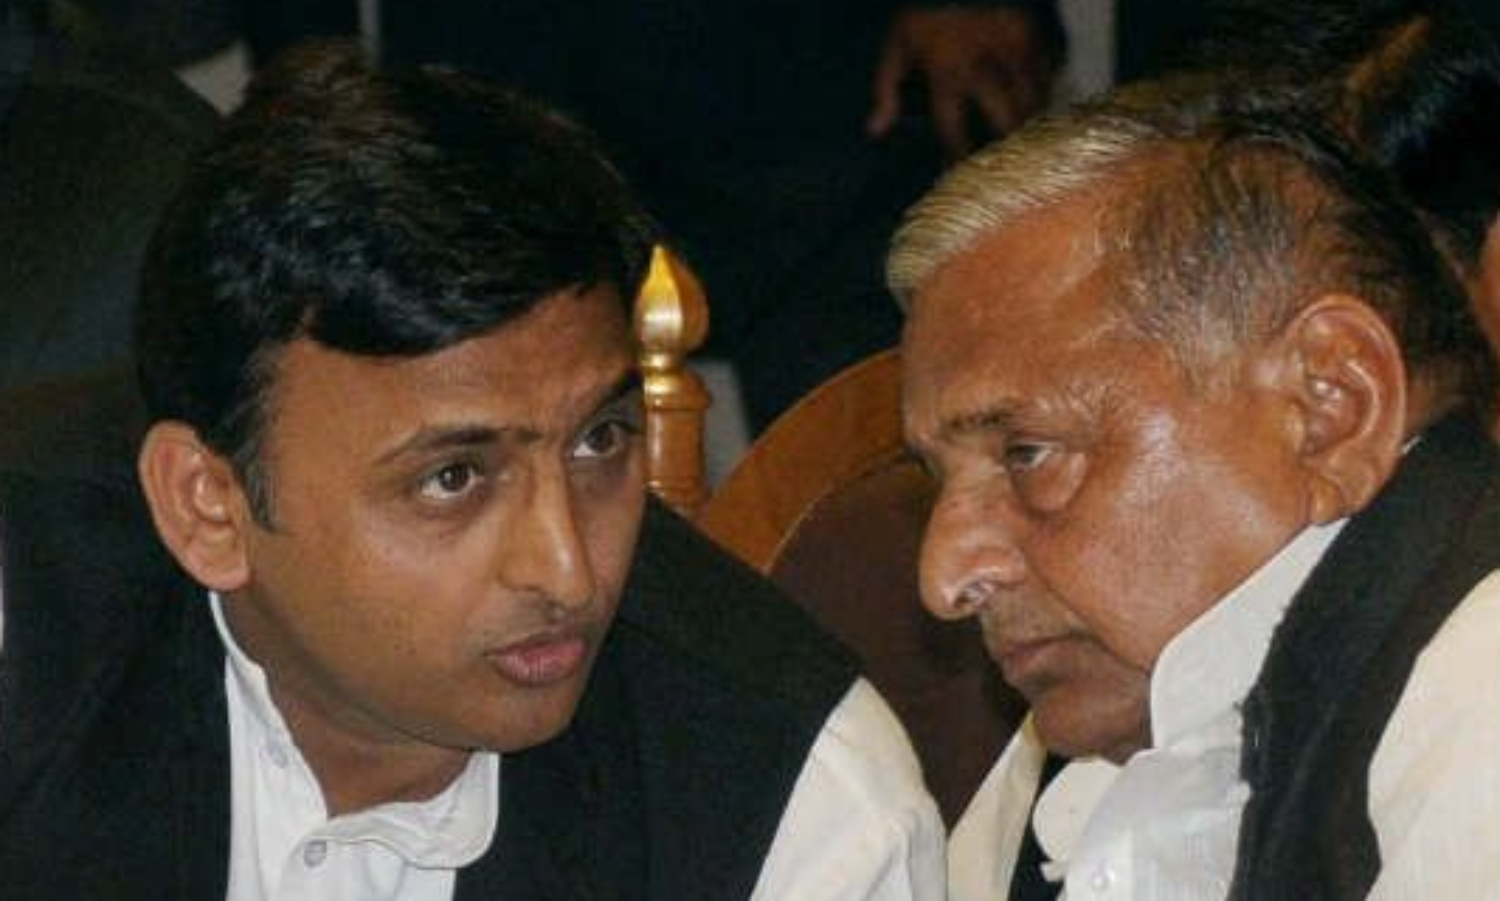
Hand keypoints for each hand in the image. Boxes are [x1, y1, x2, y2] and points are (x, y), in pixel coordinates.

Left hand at [867, 6, 1058, 157]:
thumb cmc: (926, 11)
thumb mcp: (897, 44)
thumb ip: (886, 89)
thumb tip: (875, 132)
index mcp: (948, 68)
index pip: (954, 128)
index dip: (957, 156)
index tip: (957, 170)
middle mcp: (986, 62)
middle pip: (1007, 120)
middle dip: (1006, 143)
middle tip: (1002, 160)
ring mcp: (1017, 47)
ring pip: (1034, 101)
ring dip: (1027, 121)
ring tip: (1020, 135)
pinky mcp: (1039, 34)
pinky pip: (1049, 75)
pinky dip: (1042, 91)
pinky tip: (1033, 101)